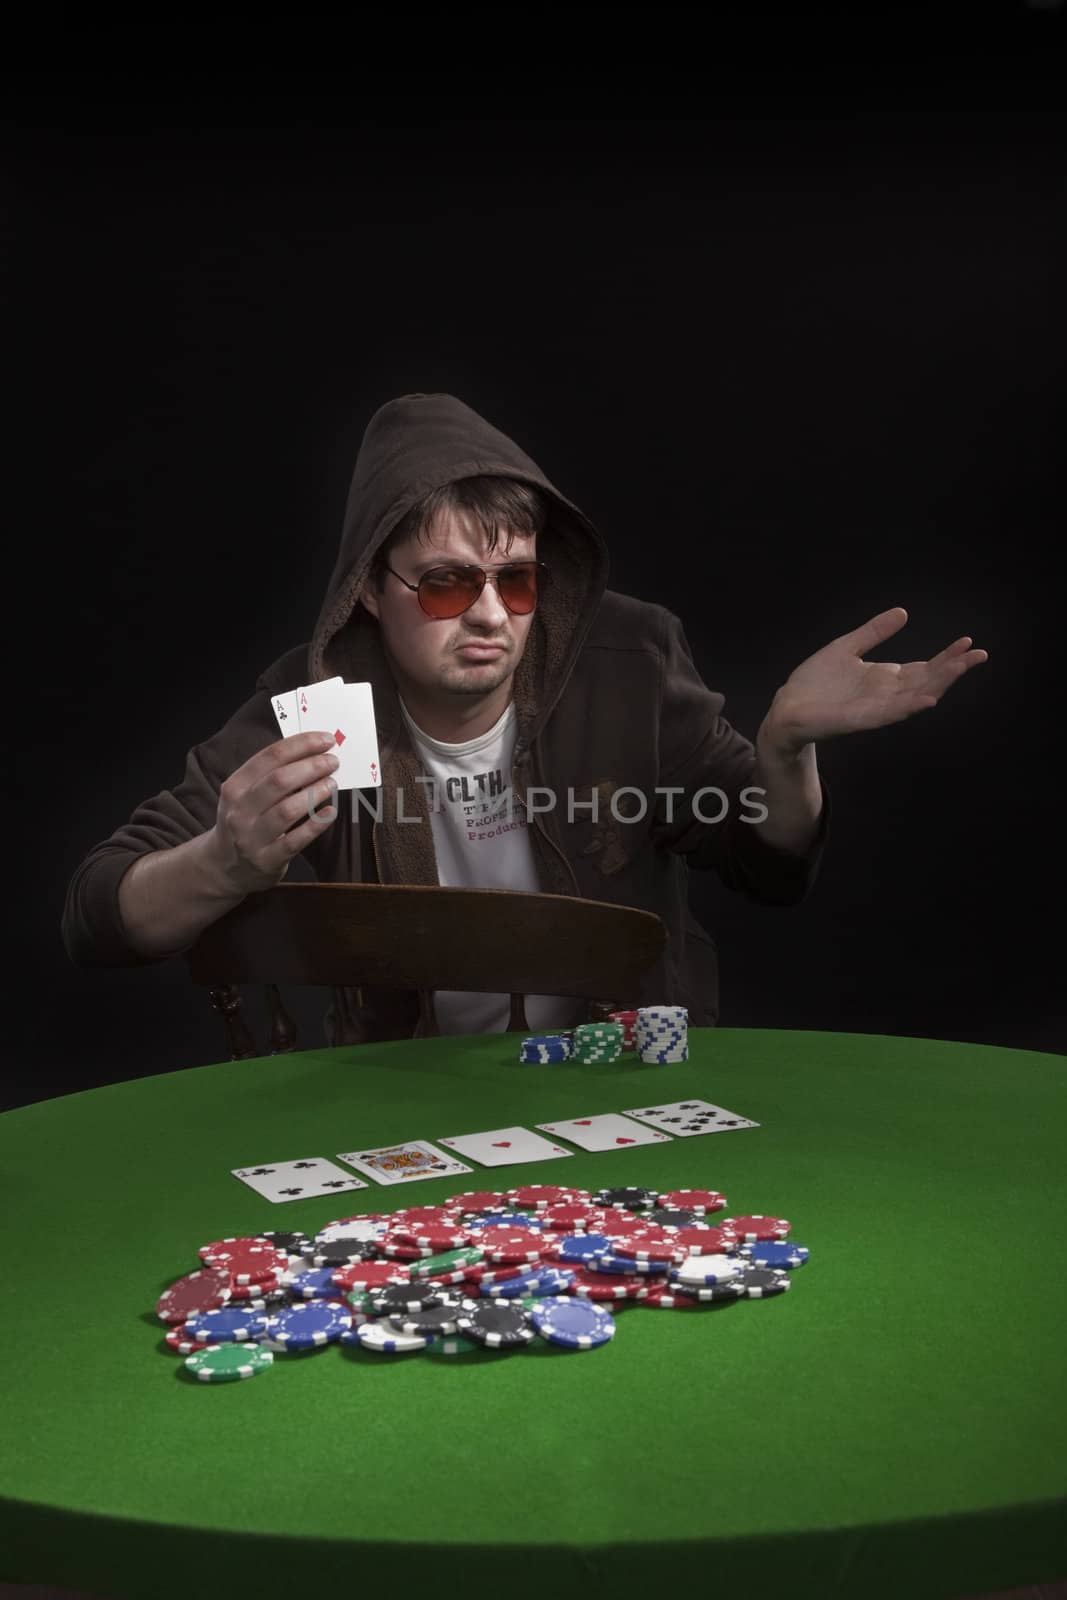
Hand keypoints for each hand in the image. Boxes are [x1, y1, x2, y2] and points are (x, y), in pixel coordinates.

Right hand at [209, 730, 340, 894]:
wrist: (225, 866)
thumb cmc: (245, 822)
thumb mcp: (245, 795)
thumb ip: (271, 775)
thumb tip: (313, 753)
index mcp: (235, 787)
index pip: (270, 757)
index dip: (302, 745)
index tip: (326, 740)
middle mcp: (239, 811)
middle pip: (279, 780)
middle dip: (312, 766)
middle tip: (333, 762)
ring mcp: (251, 837)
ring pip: (287, 810)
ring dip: (315, 793)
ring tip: (331, 783)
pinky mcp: (267, 859)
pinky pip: (295, 840)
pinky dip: (316, 824)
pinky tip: (330, 812)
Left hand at [764, 607, 988, 752]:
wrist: (788, 708)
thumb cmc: (815, 683)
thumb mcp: (847, 648)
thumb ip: (874, 632)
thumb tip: (903, 612)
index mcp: (885, 679)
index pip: (924, 667)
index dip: (946, 657)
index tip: (967, 642)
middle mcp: (886, 695)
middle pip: (928, 680)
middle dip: (953, 668)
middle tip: (978, 654)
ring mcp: (876, 708)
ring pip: (915, 696)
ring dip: (939, 683)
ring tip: (960, 669)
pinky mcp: (861, 719)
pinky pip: (890, 713)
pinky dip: (910, 706)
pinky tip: (928, 698)